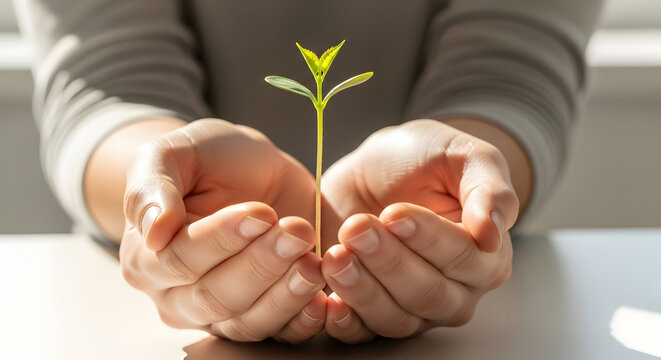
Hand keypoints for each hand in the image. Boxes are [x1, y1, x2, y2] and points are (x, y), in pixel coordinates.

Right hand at [119, 119, 325, 342]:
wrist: (252, 167)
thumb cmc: (208, 159)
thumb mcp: (174, 154)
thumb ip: (152, 188)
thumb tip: (153, 230)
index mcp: (148, 257)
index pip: (181, 260)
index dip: (222, 240)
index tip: (261, 213)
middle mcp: (178, 295)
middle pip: (216, 297)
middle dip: (261, 266)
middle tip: (297, 232)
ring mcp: (221, 312)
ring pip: (249, 322)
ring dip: (286, 296)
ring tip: (313, 262)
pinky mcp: (262, 314)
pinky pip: (280, 333)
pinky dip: (302, 321)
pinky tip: (322, 299)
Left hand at [320, 119, 518, 342]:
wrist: (372, 169)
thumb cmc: (421, 159)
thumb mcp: (462, 154)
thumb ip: (489, 188)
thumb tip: (493, 234)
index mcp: (486, 255)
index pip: (464, 259)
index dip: (428, 239)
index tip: (394, 213)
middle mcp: (456, 290)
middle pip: (429, 294)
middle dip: (389, 262)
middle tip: (356, 228)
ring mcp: (414, 308)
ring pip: (395, 318)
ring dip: (362, 289)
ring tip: (336, 253)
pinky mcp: (373, 313)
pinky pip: (363, 334)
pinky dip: (345, 322)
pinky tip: (328, 302)